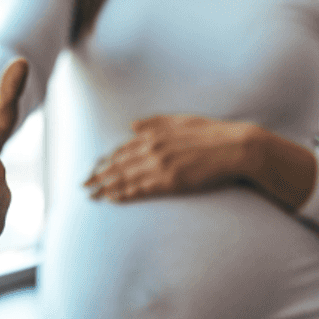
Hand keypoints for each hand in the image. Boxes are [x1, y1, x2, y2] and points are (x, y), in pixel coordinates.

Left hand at [85, 115, 258, 202]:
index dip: (106, 159)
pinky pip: (141, 189)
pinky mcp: (170, 181)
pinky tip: (112, 198)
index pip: (123, 148)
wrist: (235, 147)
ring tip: (92, 195)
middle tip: (83, 185)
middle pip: (118, 164)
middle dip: (98, 175)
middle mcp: (153, 148)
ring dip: (106, 187)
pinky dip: (124, 194)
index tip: (94, 167)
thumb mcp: (181, 120)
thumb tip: (132, 125)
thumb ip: (155, 122)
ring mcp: (161, 165)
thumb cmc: (212, 132)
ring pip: (125, 178)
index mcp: (155, 133)